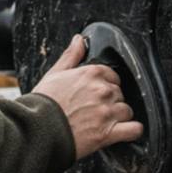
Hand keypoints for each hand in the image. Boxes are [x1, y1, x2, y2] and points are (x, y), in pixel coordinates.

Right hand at [32, 34, 143, 159]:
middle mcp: (103, 91)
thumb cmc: (43, 103)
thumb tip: (79, 40)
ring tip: (102, 122)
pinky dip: (132, 131)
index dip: (104, 85)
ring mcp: (107, 112)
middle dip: (110, 101)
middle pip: (120, 94)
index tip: (95, 94)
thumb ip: (71, 55)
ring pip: (127, 111)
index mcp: (92, 73)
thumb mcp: (54, 74)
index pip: (112, 76)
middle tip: (94, 109)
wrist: (37, 129)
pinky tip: (123, 131)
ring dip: (119, 117)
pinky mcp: (109, 132)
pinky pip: (134, 130)